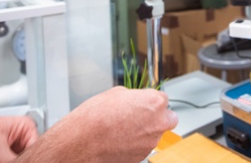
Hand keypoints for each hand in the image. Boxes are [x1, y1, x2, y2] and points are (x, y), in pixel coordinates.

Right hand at [17, 86, 177, 162]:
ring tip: (124, 128)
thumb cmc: (94, 118)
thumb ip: (134, 96)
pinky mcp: (142, 156)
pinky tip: (120, 139)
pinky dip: (136, 143)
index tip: (142, 102)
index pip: (163, 98)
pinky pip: (144, 146)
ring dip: (145, 130)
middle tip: (141, 115)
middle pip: (169, 118)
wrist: (81, 144)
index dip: (151, 100)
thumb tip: (136, 100)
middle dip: (158, 116)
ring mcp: (150, 142)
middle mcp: (157, 124)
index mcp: (154, 103)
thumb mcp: (115, 94)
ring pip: (155, 134)